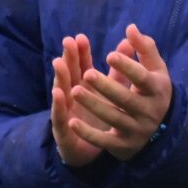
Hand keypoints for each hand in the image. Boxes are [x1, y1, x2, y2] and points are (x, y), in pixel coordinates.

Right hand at [50, 33, 122, 166]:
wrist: (88, 151)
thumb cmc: (98, 116)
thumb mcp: (109, 93)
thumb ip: (118, 70)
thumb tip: (128, 44)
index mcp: (84, 88)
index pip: (81, 67)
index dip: (81, 53)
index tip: (80, 37)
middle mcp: (72, 98)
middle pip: (69, 75)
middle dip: (68, 58)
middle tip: (67, 42)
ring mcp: (66, 113)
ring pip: (62, 93)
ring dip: (60, 77)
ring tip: (59, 63)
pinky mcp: (64, 130)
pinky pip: (61, 117)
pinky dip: (59, 106)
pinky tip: (59, 95)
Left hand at [68, 25, 173, 161]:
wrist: (165, 129)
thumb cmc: (154, 90)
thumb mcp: (156, 69)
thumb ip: (145, 48)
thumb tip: (130, 28)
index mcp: (157, 90)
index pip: (142, 78)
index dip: (127, 67)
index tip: (108, 54)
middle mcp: (149, 111)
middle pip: (125, 99)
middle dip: (106, 86)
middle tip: (86, 74)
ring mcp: (137, 129)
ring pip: (113, 117)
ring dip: (93, 105)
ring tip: (74, 91)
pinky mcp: (124, 145)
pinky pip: (104, 140)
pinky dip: (87, 133)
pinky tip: (71, 122)